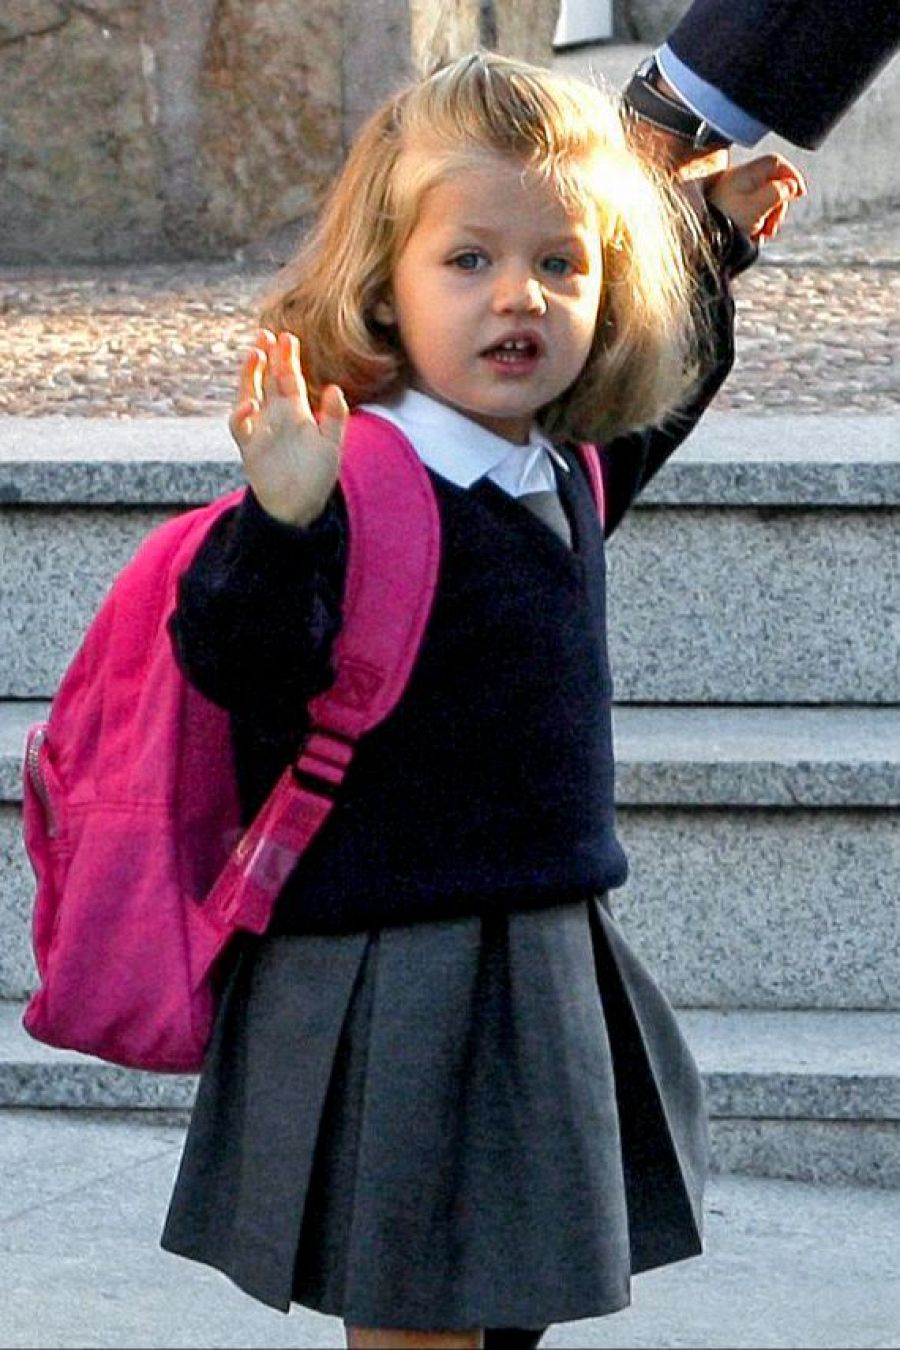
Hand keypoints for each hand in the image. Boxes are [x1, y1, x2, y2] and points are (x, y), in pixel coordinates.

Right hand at [229, 329, 348, 526]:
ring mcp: (260, 428)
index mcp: (296, 410)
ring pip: (249, 393)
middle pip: (267, 378)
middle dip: (266, 356)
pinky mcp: (248, 446)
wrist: (299, 505)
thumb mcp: (331, 445)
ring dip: (250, 375)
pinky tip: (249, 404)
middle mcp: (275, 414)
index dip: (287, 358)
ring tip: (255, 355)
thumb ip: (334, 418)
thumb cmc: (316, 475)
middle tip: (265, 334)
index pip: (289, 377)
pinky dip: (241, 415)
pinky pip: (239, 426)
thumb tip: (334, 388)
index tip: (287, 337)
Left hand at [704, 153, 806, 240]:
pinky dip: (757, 224)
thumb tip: (791, 185)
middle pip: (772, 184)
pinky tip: (754, 237)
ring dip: (769, 218)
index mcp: (745, 174)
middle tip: (774, 226)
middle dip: (779, 205)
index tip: (801, 194)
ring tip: (763, 234)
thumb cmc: (728, 223)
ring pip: (763, 201)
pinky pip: (752, 213)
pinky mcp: (730, 211)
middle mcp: (738, 182)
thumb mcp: (759, 206)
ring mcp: (733, 196)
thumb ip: (779, 192)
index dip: (792, 176)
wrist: (703, 242)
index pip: (776, 163)